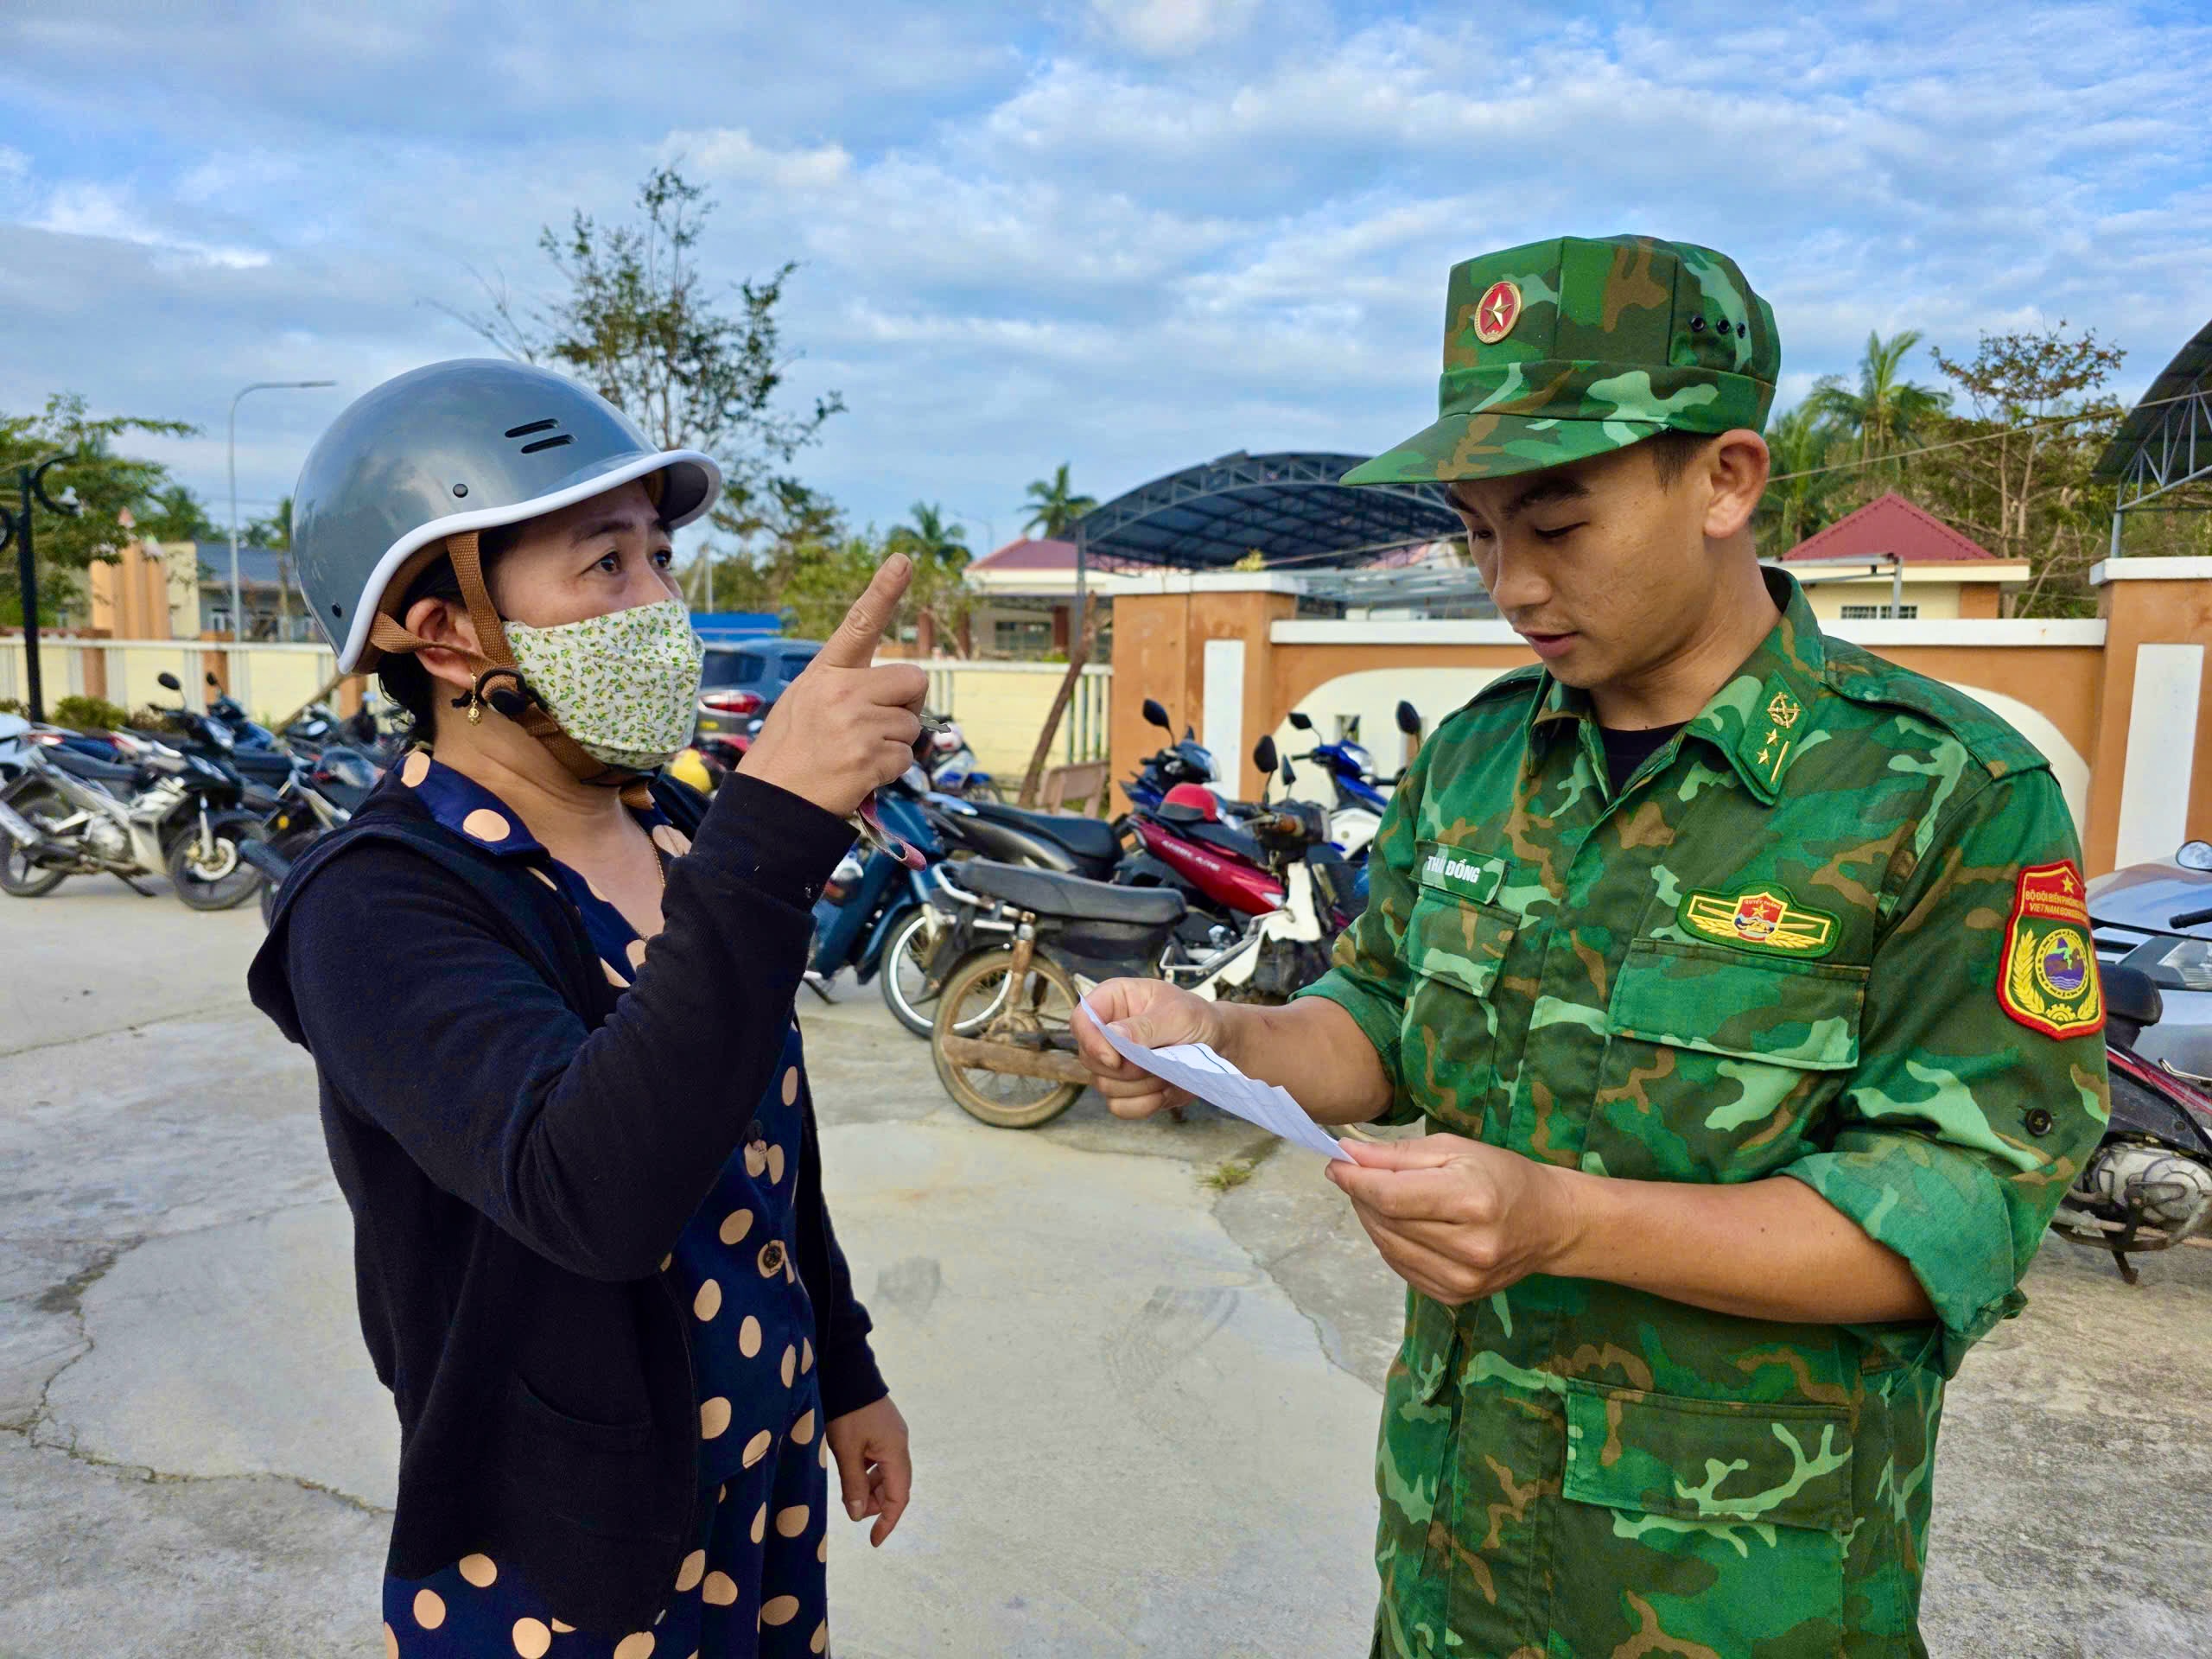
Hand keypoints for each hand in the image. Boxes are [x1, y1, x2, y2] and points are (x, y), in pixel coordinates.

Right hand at [740, 556, 927, 817]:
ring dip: (895, 743)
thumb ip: (847, 688)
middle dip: (909, 703)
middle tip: (880, 724)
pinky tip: (859, 774)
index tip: (904, 560)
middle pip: (913, 679)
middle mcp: (841, 691)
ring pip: (912, 724)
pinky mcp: (868, 757)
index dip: (884, 591)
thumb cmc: (790, 753)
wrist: (771, 804)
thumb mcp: (805, 703)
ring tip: (856, 755)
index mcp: (824, 673)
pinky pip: (906, 758)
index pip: (858, 624)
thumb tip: (897, 695)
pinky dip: (890, 770)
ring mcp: (856, 724)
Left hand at [825, 1395, 910, 1547]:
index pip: (899, 1497)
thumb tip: (858, 1517)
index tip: (874, 1542)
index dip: (888, 1522)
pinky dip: (868, 1473)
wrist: (847, 1372)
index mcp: (896, 1451)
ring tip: (849, 1492)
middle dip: (876, 1504)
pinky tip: (851, 1472)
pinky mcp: (883, 1429)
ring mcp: (892, 1436)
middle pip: (895, 1486)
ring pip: (887, 1474)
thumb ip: (854, 1485)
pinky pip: (880, 1460)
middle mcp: (899, 1445)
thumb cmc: (846, 1413)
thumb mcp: (846, 1451)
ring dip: (870, 1489)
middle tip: (852, 1511)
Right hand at [1070, 978, 1225, 1118]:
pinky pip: (1119, 1107)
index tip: (1115, 1059)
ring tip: (1167, 1072)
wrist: (1219, 1045)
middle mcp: (1107, 1032)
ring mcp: (1114, 1062)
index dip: (1091, 1041)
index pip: (1081, 1020)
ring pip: (1104, 1086)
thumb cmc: (1197, 1019)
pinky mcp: (1125, 1088)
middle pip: (1089, 1059)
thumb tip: (1113, 1036)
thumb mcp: (1177, 1016)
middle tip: (1158, 1061)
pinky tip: (1164, 1091)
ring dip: (1139, 1086)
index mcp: (1114, 1001)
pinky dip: (1143, 1104)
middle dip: (1125, 1069)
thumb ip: (1145, 1026)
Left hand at [1325, 1134, 1581, 1305]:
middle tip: (1356, 1174)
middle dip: (1361, 1195)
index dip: (1355, 1181)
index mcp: (1471, 1201)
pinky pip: (1402, 1268)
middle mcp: (1468, 1247)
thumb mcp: (1456, 1149)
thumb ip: (1399, 1155)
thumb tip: (1348, 1155)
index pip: (1390, 1196)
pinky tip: (1398, 1223)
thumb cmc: (1504, 1176)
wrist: (1550, 1224)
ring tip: (1376, 1196)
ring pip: (1388, 1247)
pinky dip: (1389, 1243)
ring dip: (1371, 1219)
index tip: (1334, 1164)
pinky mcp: (1456, 1296)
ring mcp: (1463, 1279)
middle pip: (1386, 1222)